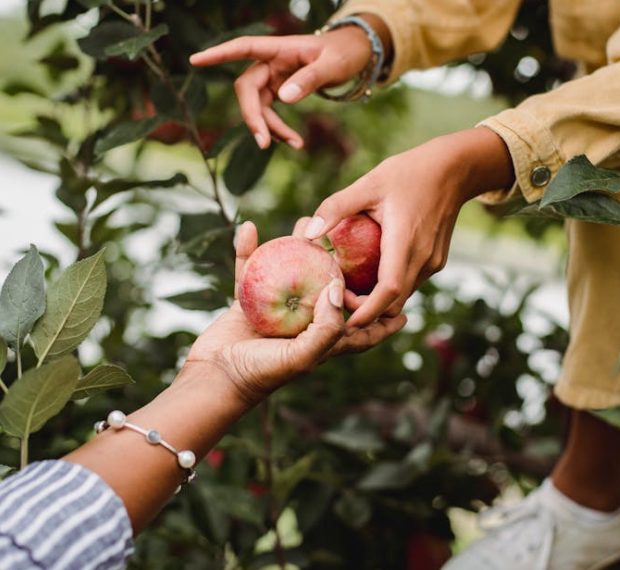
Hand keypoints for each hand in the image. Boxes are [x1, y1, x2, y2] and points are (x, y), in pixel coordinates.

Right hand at [184, 221, 405, 404]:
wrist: (213, 378)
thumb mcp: (302, 356)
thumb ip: (328, 327)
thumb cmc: (261, 374)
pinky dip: (248, 250)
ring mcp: (274, 311)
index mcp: (322, 341)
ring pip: (291, 272)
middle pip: (329, 291)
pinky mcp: (247, 302)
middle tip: (355, 241)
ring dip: (298, 248)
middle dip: (343, 269)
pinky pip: (249, 270)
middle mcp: (302, 324)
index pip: (361, 332)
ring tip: (305, 224)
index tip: (405, 311)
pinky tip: (248, 228)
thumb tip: (340, 288)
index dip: (383, 323)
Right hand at [189, 16, 389, 149]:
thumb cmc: (344, 53)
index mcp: (279, 48)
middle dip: (253, 116)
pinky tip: (295, 143)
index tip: (195, 60)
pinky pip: (271, 112)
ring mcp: (274, 78)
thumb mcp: (333, 65)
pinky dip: (280, 128)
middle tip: (263, 143)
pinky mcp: (279, 90)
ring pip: (258, 106)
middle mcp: (271, 62)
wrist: (355, 56)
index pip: (243, 47)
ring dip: (270, 128)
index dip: (219, 54)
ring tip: (296, 144)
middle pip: (247, 88)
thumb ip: (310, 79)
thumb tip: (284, 97)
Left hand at [300, 128, 515, 327]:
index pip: (388, 291)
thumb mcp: (369, 183)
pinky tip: (371, 272)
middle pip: (394, 303)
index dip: (366, 312)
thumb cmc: (409, 172)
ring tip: (350, 286)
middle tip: (338, 297)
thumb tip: (307, 233)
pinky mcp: (436, 261)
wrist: (454, 169)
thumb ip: (336, 207)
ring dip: (379, 300)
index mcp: (405, 241)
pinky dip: (391, 287)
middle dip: (367, 311)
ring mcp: (433, 262)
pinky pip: (411, 283)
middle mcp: (423, 259)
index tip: (342, 320)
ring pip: (403, 296)